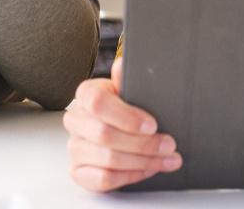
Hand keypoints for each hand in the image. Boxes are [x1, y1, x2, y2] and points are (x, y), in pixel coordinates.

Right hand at [63, 57, 181, 191]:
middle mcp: (76, 120)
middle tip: (168, 145)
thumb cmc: (121, 106)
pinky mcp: (79, 172)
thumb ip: (125, 79)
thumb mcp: (127, 89)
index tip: (153, 124)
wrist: (112, 127)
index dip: (127, 116)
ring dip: (143, 161)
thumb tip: (123, 63)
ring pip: (108, 159)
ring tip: (167, 159)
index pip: (98, 103)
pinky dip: (131, 175)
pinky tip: (149, 169)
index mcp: (86, 94)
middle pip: (105, 135)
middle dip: (143, 143)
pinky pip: (103, 179)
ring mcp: (75, 148)